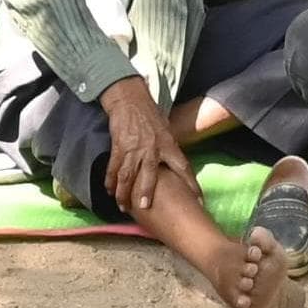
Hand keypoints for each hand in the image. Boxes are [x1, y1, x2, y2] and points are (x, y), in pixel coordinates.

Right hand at [98, 75, 185, 213]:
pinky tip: (110, 190)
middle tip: (145, 207)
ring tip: (123, 207)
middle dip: (147, 192)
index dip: (191, 183)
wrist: (131, 100)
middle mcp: (152, 148)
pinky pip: (114, 167)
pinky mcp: (119, 147)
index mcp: (169, 145)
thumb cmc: (151, 116)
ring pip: (128, 175)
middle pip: (150, 174)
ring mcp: (134, 148)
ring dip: (124, 192)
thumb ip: (170, 150)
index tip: (198, 200)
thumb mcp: (167, 131)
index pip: (183, 167)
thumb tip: (175, 167)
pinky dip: (110, 180)